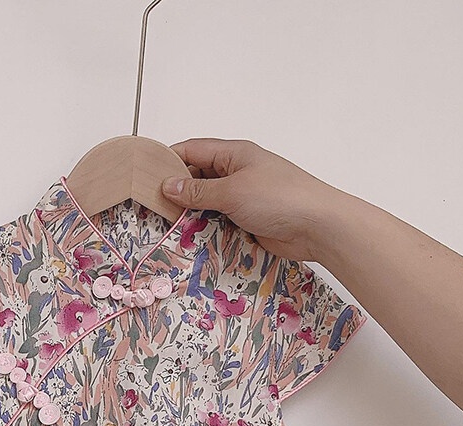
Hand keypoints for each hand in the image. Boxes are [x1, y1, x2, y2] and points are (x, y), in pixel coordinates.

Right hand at [162, 138, 348, 262]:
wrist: (317, 226)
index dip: (169, 159)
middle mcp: (237, 173)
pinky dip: (205, 228)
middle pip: (197, 177)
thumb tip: (169, 185)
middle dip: (177, 190)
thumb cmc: (280, 197)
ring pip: (206, 202)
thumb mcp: (232, 191)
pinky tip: (190, 238)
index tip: (146, 174)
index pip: (193, 150)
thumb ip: (198, 190)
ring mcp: (242, 197)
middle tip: (152, 205)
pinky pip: (218, 221)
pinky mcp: (246, 220)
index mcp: (234, 154)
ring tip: (167, 225)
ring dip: (191, 213)